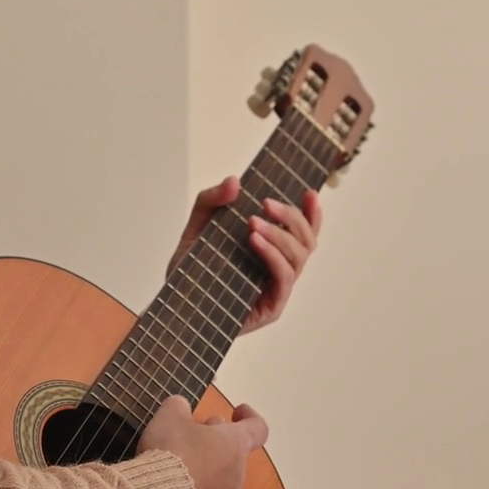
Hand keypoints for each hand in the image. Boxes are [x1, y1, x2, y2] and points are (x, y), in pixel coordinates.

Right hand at [138, 395, 267, 488]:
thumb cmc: (169, 452)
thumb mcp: (169, 417)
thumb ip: (179, 407)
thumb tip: (181, 407)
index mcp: (234, 444)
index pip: (257, 429)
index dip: (249, 417)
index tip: (237, 412)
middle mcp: (237, 474)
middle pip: (235, 455)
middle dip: (217, 443)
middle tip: (195, 436)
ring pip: (227, 484)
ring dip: (213, 474)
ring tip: (190, 471)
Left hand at [168, 175, 322, 333]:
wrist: (175, 305)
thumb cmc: (191, 271)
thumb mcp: (197, 226)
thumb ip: (212, 200)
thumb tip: (235, 181)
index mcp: (272, 251)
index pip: (303, 232)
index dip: (312, 213)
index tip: (309, 193)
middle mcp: (280, 269)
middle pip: (307, 241)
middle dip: (291, 217)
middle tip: (267, 203)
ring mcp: (278, 289)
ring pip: (299, 257)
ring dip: (280, 235)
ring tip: (253, 223)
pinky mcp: (272, 307)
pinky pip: (285, 277)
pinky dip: (273, 255)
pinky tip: (255, 241)